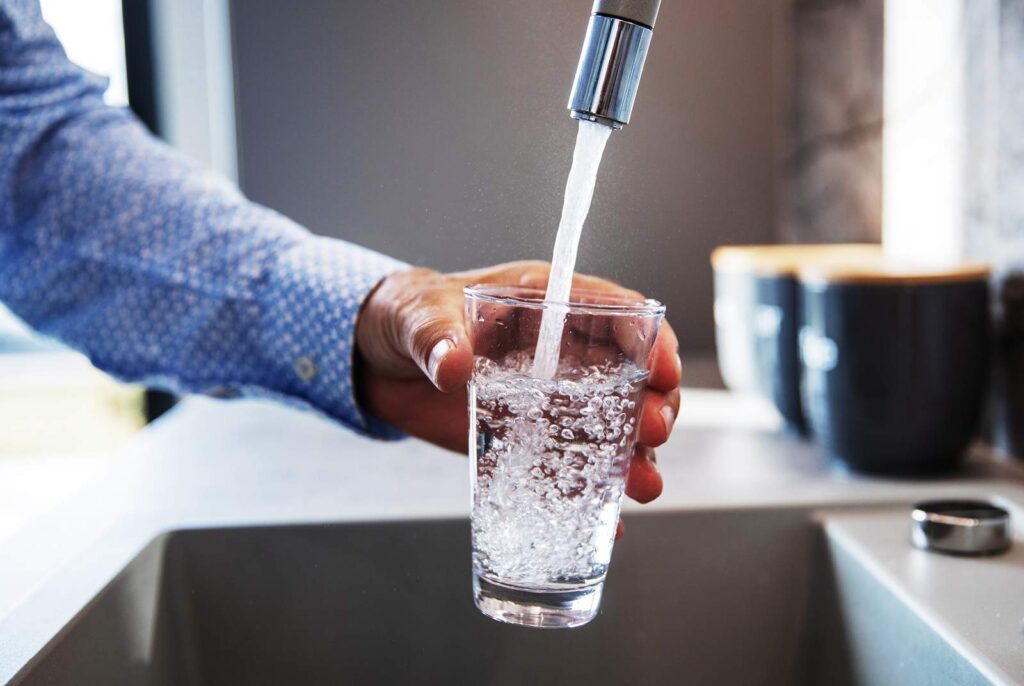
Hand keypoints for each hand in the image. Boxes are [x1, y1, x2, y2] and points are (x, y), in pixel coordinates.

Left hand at [355, 261, 680, 508]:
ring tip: (643, 486)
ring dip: (633, 455)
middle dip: (651, 404)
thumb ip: (434, 336)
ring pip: (609, 426)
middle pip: (628, 376)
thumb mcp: (417, 316)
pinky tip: (607, 522)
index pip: (615, 313)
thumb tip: (454, 364)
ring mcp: (548, 399)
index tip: (663, 369)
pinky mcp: (527, 438)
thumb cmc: (405, 317)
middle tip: (654, 432)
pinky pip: (566, 466)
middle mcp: (560, 353)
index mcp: (544, 305)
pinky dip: (588, 493)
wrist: (377, 362)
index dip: (649, 339)